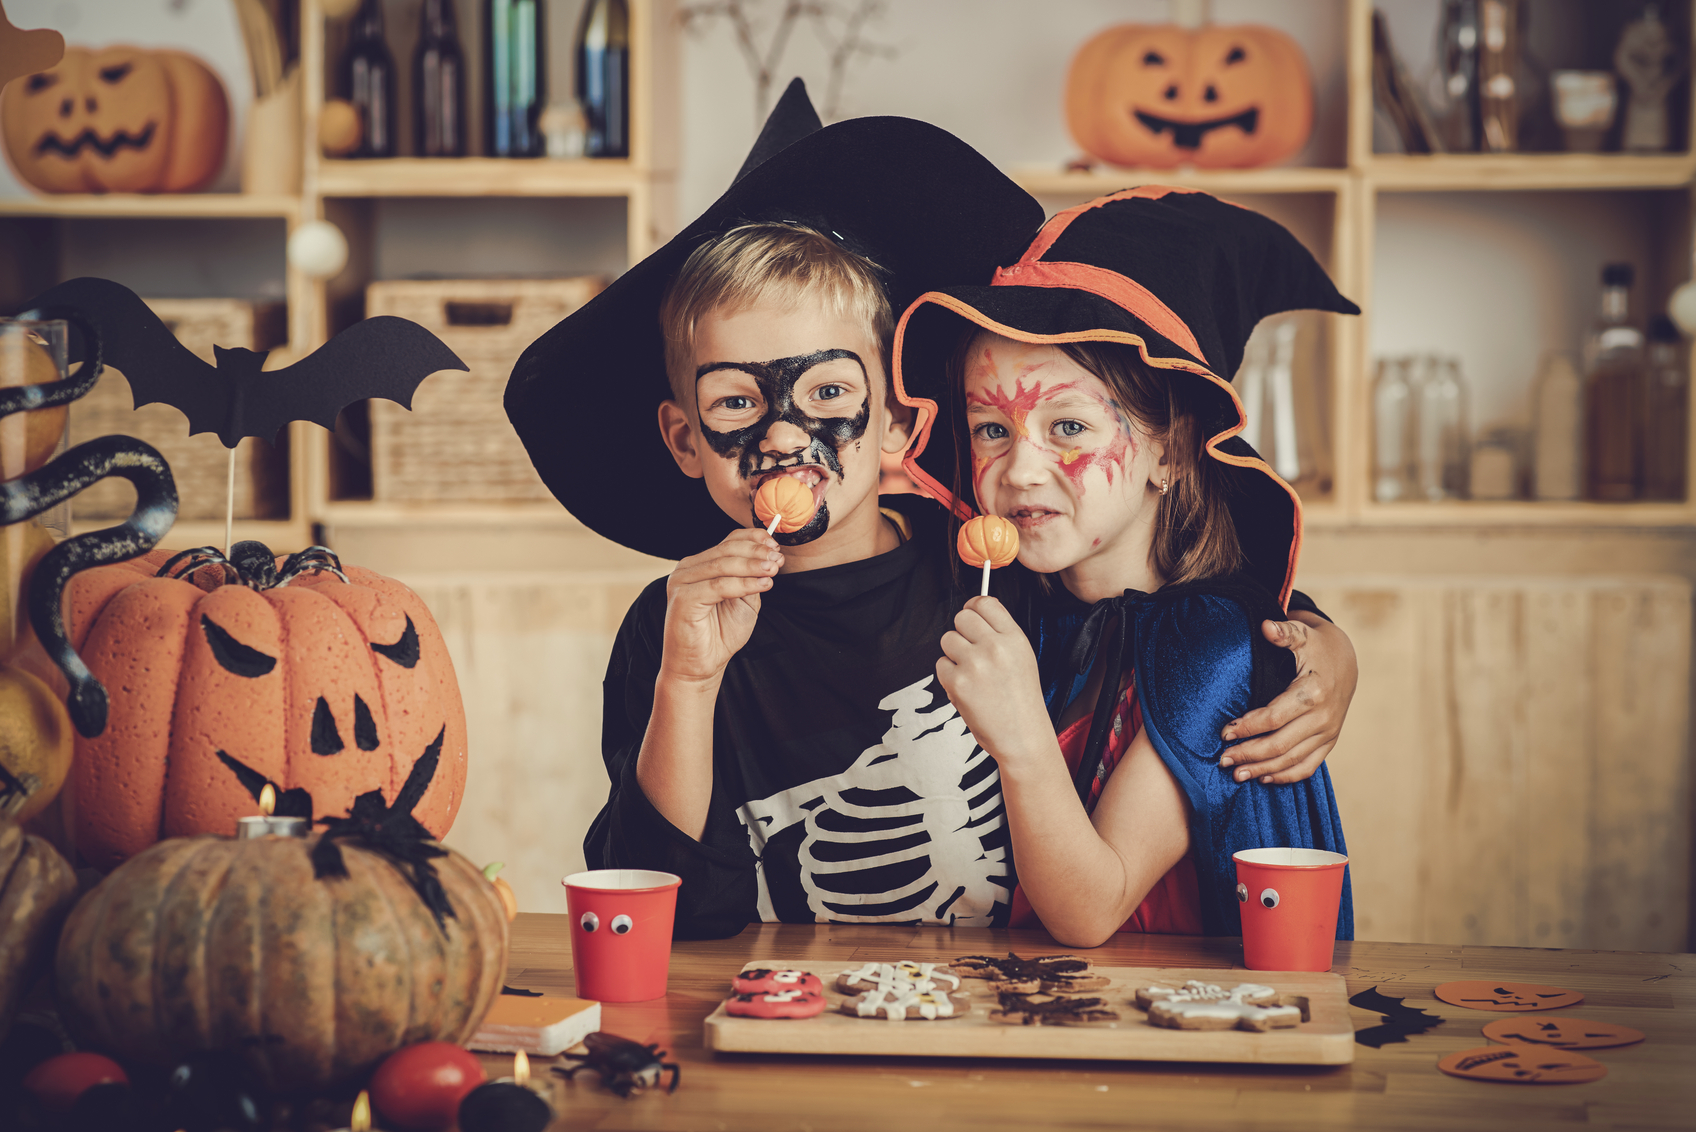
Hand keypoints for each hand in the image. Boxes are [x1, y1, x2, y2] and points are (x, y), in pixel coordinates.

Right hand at [658, 528, 781, 684]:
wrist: (701, 665)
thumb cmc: (720, 634)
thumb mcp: (744, 600)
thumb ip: (751, 578)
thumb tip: (769, 557)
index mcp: (700, 565)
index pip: (728, 541)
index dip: (754, 540)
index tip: (776, 547)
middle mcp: (687, 569)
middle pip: (726, 550)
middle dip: (757, 553)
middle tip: (777, 560)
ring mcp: (682, 582)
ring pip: (723, 565)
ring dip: (753, 566)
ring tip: (773, 570)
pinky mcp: (683, 599)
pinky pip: (718, 585)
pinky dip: (744, 584)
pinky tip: (763, 585)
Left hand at [936, 596, 1052, 765]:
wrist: (1022, 736)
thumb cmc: (1021, 700)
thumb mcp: (1023, 657)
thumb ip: (1001, 634)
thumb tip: (975, 611)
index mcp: (1014, 638)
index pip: (984, 602)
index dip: (973, 607)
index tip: (971, 615)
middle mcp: (995, 647)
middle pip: (961, 617)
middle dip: (962, 632)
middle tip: (970, 651)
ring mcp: (975, 664)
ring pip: (947, 639)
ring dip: (953, 654)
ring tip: (971, 673)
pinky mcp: (957, 683)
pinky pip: (940, 664)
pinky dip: (948, 676)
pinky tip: (966, 688)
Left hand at [1218, 613, 1356, 783]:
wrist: (1347, 660)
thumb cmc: (1318, 646)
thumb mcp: (1303, 634)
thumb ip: (1284, 632)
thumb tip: (1265, 626)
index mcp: (1313, 692)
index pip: (1274, 717)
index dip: (1247, 727)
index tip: (1224, 733)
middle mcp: (1323, 717)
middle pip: (1280, 744)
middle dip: (1249, 754)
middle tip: (1223, 760)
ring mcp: (1328, 732)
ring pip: (1292, 760)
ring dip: (1263, 770)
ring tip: (1237, 775)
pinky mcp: (1330, 741)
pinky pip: (1309, 766)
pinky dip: (1286, 776)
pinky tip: (1264, 778)